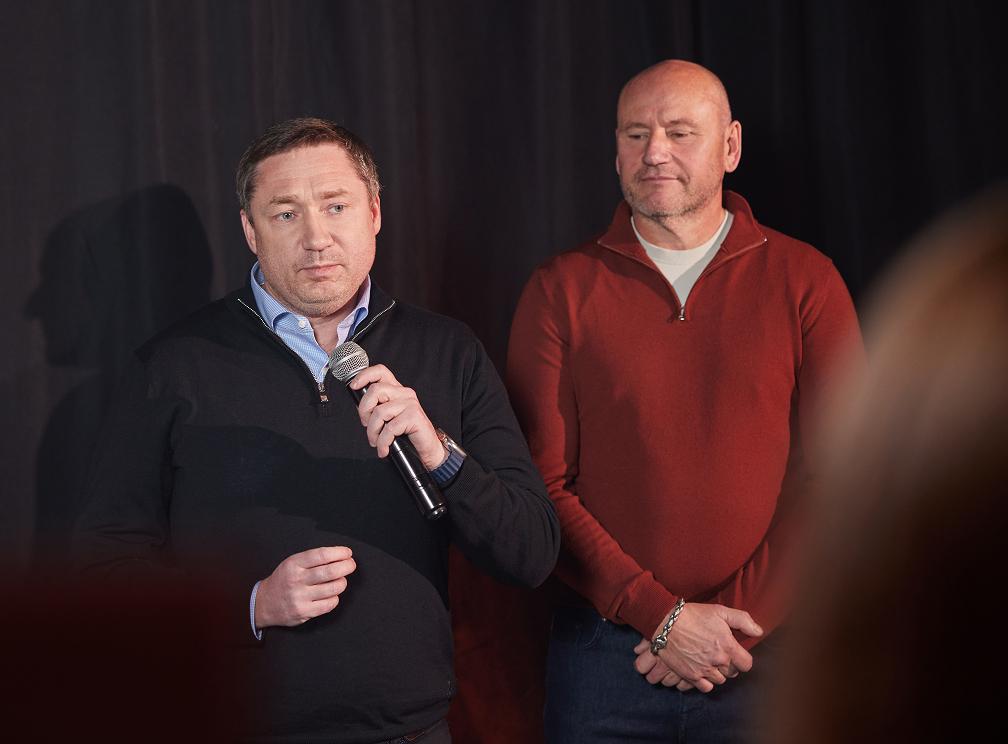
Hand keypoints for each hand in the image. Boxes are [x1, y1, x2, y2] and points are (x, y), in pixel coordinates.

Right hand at [254, 546, 356, 628]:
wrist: (264, 603)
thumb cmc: (284, 579)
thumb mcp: (292, 562)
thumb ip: (313, 559)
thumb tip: (340, 556)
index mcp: (294, 564)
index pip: (322, 555)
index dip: (339, 553)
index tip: (348, 553)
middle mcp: (296, 580)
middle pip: (330, 571)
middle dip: (346, 566)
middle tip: (350, 565)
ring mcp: (300, 597)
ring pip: (333, 588)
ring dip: (342, 582)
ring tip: (340, 580)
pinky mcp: (304, 612)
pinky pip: (329, 604)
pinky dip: (335, 598)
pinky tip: (332, 594)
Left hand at [348, 364, 445, 468]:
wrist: (426, 449)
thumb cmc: (406, 434)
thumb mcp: (388, 418)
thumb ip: (375, 408)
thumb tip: (358, 405)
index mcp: (397, 390)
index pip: (381, 372)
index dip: (365, 375)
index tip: (354, 386)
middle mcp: (404, 393)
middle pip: (375, 390)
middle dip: (364, 410)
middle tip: (366, 425)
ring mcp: (410, 403)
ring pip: (379, 412)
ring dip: (373, 431)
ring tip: (375, 441)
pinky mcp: (413, 416)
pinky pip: (389, 428)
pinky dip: (383, 442)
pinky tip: (384, 449)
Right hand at [639, 602, 762, 692]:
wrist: (666, 623)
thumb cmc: (693, 615)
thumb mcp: (720, 611)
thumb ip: (743, 620)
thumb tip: (759, 632)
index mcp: (728, 646)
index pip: (747, 664)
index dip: (743, 659)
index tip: (736, 653)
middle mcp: (718, 661)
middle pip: (733, 673)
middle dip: (729, 665)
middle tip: (721, 654)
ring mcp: (704, 670)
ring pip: (720, 681)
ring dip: (718, 673)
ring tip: (710, 662)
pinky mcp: (691, 675)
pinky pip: (706, 688)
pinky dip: (706, 682)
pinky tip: (702, 671)